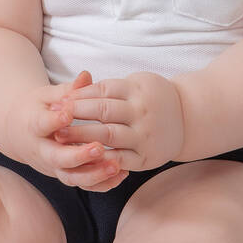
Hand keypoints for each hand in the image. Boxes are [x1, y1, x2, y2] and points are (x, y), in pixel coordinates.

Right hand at [4, 71, 128, 190]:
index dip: (54, 120)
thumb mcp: (48, 95)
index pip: (42, 124)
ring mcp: (54, 166)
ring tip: (117, 166)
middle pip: (58, 159)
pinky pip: (84, 185)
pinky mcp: (66, 174)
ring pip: (71, 177)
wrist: (20, 133)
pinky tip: (122, 173)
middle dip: (78, 156)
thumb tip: (86, 76)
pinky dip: (103, 183)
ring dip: (94, 175)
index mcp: (34, 126)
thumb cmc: (39, 109)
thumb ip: (69, 90)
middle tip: (99, 148)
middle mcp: (42, 150)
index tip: (68, 114)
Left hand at [53, 72, 184, 171]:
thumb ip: (111, 87)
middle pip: (103, 111)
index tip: (58, 100)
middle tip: (53, 117)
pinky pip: (120, 159)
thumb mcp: (137, 83)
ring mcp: (144, 134)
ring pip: (108, 135)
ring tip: (60, 137)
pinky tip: (82, 157)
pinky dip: (100, 159)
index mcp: (137, 90)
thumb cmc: (154, 97)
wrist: (189, 117)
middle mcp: (141, 111)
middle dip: (75, 114)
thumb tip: (77, 88)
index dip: (78, 95)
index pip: (102, 91)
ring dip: (82, 136)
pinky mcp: (146, 156)